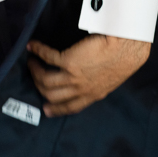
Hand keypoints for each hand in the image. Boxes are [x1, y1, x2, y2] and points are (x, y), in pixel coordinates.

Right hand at [26, 34, 150, 116]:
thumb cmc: (124, 58)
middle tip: (34, 77)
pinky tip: (32, 46)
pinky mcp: (69, 61)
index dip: (56, 109)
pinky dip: (38, 51)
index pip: (70, 107)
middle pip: (52, 95)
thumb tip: (88, 81)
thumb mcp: (111, 80)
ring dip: (35, 71)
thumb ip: (97, 85)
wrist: (126, 47)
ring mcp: (74, 76)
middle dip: (39, 87)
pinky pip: (48, 57)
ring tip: (31, 63)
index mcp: (93, 95)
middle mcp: (81, 89)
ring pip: (46, 80)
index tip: (46, 109)